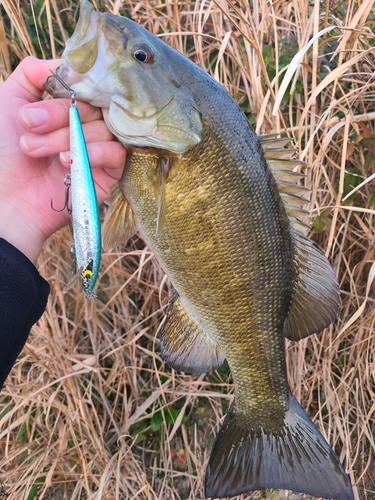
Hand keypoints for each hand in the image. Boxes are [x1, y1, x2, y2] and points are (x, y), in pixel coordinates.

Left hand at [0, 56, 125, 262]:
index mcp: (67, 107)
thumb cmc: (1, 152)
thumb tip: (65, 63)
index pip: (85, 85)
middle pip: (93, 104)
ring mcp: (98, 149)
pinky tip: (66, 163)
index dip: (70, 86)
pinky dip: (91, 153)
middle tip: (28, 126)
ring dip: (65, 138)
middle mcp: (85, 125)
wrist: (5, 199)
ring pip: (102, 127)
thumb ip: (33, 72)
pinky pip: (115, 152)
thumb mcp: (8, 100)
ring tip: (35, 152)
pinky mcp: (109, 173)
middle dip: (57, 114)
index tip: (46, 94)